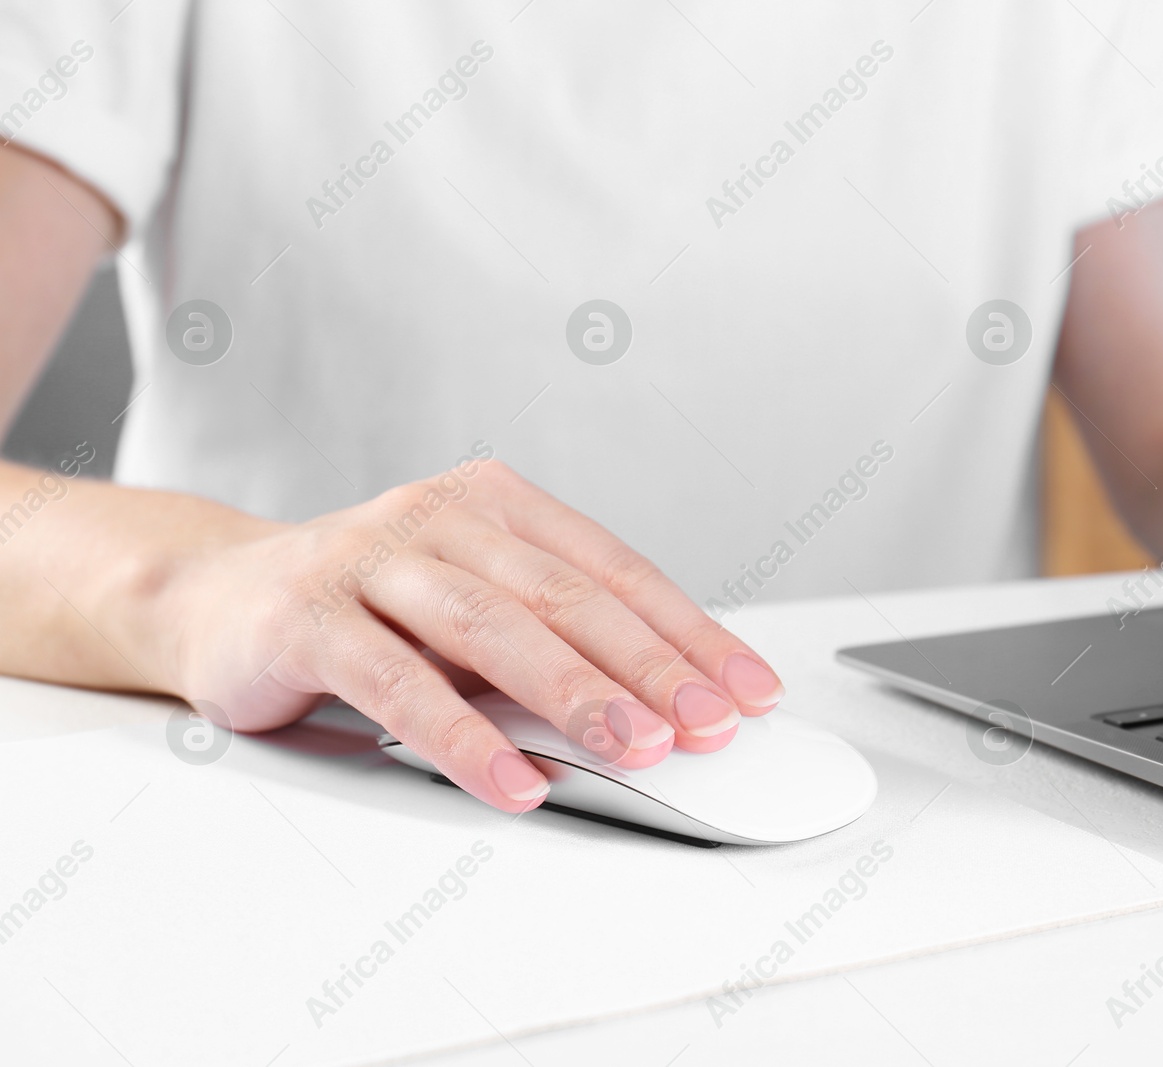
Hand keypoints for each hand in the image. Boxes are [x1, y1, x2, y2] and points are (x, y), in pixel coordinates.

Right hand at [144, 454, 785, 811]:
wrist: (219, 598)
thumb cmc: (369, 606)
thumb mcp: (472, 608)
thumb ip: (549, 640)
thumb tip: (666, 708)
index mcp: (498, 505)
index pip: (616, 571)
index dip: (690, 633)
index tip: (748, 690)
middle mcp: (440, 516)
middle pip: (567, 595)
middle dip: (651, 665)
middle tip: (709, 724)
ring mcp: (371, 558)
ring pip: (492, 627)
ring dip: (573, 693)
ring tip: (637, 750)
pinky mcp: (308, 616)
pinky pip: (399, 683)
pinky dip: (463, 737)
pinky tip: (514, 782)